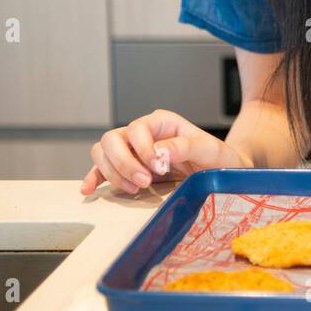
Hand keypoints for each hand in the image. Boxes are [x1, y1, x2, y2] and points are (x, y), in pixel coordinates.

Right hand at [80, 109, 251, 195]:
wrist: (220, 170)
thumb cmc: (217, 157)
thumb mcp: (208, 149)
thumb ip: (184, 146)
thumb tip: (158, 153)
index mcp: (162, 122)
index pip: (137, 129)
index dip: (142, 150)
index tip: (158, 169)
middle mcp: (144, 133)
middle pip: (113, 139)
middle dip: (124, 163)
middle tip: (143, 182)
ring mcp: (133, 150)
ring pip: (103, 152)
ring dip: (113, 172)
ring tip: (134, 188)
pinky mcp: (129, 167)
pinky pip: (102, 167)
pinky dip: (94, 177)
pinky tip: (90, 188)